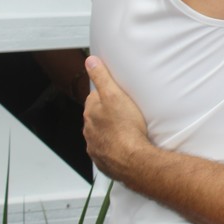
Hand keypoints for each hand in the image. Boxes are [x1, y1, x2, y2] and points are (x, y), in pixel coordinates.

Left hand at [83, 56, 151, 183]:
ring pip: (100, 135)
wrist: (133, 161)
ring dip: (109, 132)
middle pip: (96, 117)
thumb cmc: (126, 129)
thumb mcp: (115, 95)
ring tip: (126, 130)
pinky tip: (125, 146)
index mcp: (91, 113)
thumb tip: (90, 62)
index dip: (105, 95)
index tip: (115, 95)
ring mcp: (95, 147)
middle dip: (106, 114)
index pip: (93, 99)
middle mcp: (89, 130)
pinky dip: (113, 148)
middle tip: (124, 112)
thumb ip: (102, 77)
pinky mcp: (103, 161)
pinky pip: (106, 151)